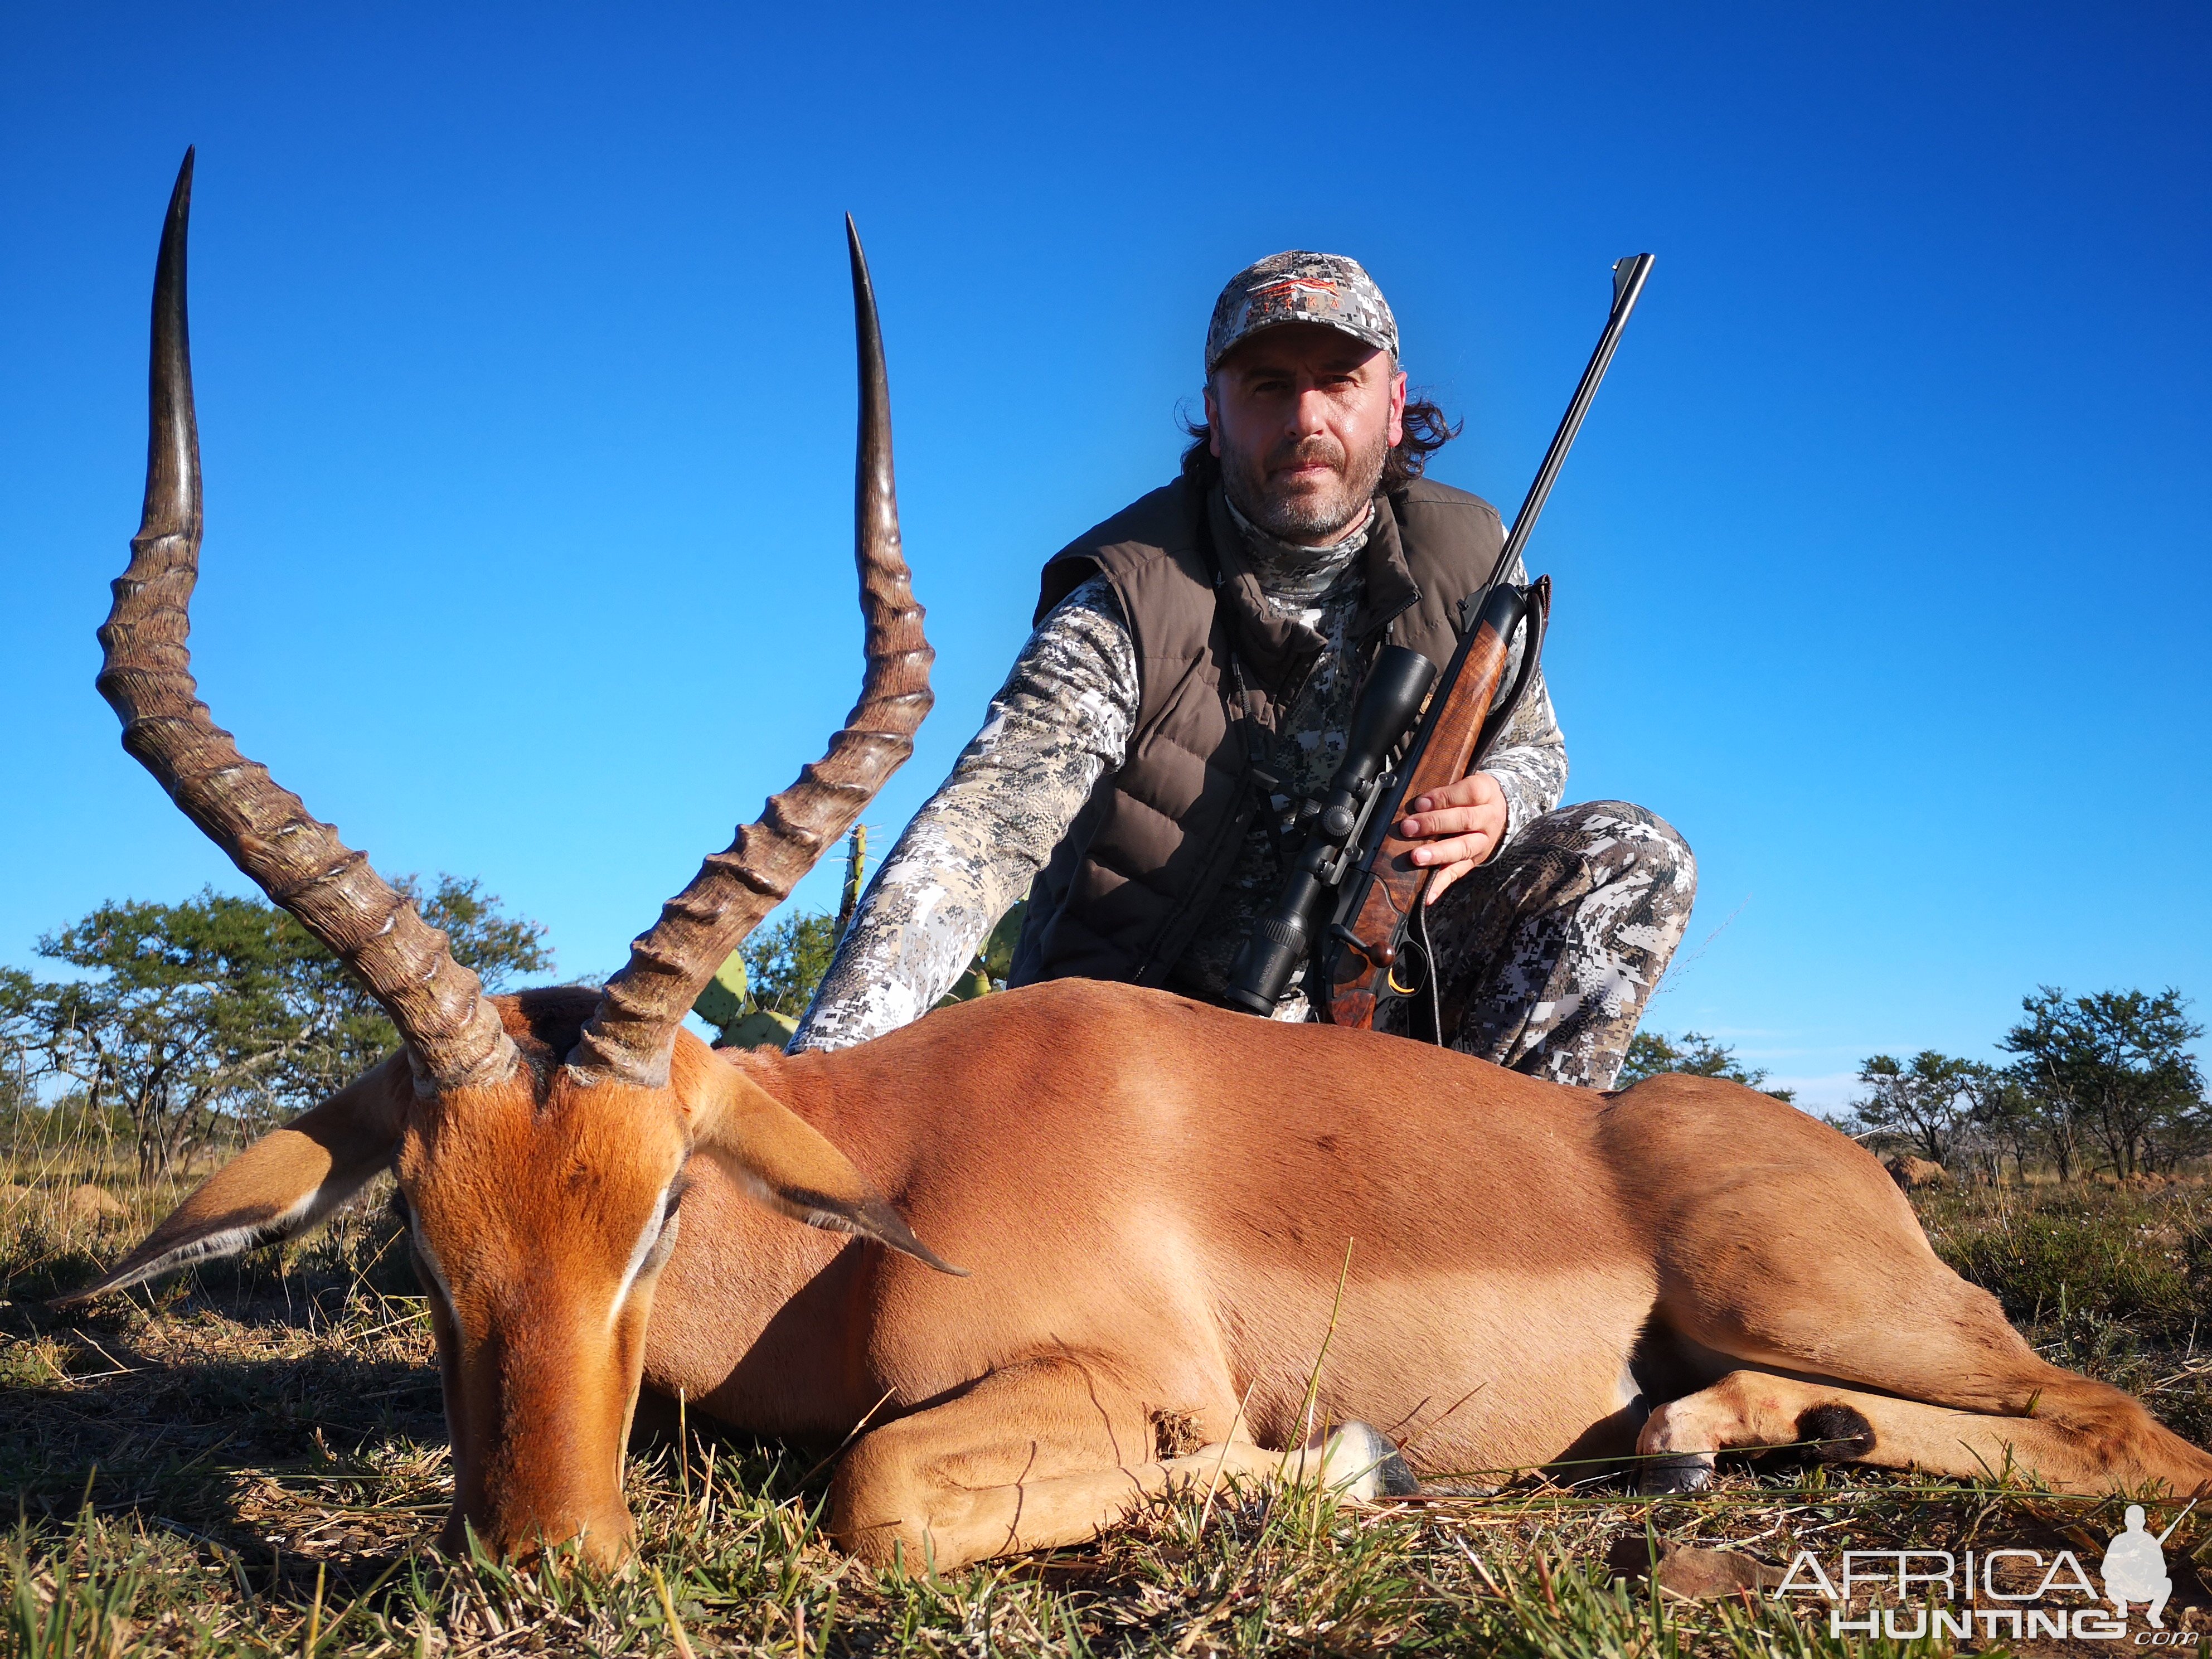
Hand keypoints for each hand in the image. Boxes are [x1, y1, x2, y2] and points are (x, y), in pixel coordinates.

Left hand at [1396, 771, 1506, 902]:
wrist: (1500, 809)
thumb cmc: (1472, 795)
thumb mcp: (1467, 783)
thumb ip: (1445, 790)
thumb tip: (1415, 803)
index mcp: (1486, 793)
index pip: (1469, 793)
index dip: (1444, 798)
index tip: (1420, 802)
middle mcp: (1488, 818)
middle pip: (1464, 820)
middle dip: (1434, 824)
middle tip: (1408, 828)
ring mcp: (1483, 842)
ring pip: (1463, 848)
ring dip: (1438, 854)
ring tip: (1417, 858)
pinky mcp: (1475, 860)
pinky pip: (1458, 872)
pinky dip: (1441, 884)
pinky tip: (1427, 894)